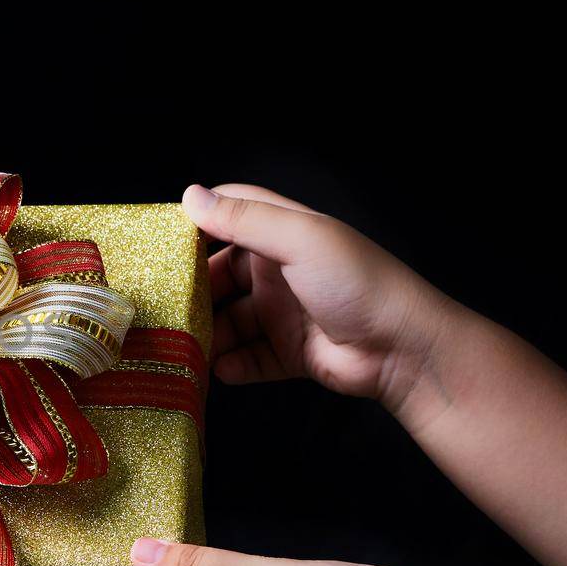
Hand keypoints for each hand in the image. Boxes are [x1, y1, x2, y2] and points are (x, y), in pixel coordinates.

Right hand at [181, 183, 453, 413]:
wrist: (405, 350)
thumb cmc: (358, 283)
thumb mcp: (300, 240)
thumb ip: (244, 219)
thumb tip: (190, 196)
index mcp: (283, 234)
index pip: (231, 214)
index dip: (196, 222)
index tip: (160, 238)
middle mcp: (279, 271)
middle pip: (220, 273)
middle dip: (193, 288)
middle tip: (160, 301)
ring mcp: (283, 313)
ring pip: (229, 321)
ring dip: (207, 333)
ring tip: (181, 343)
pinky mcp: (289, 353)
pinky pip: (248, 358)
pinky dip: (231, 364)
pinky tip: (217, 369)